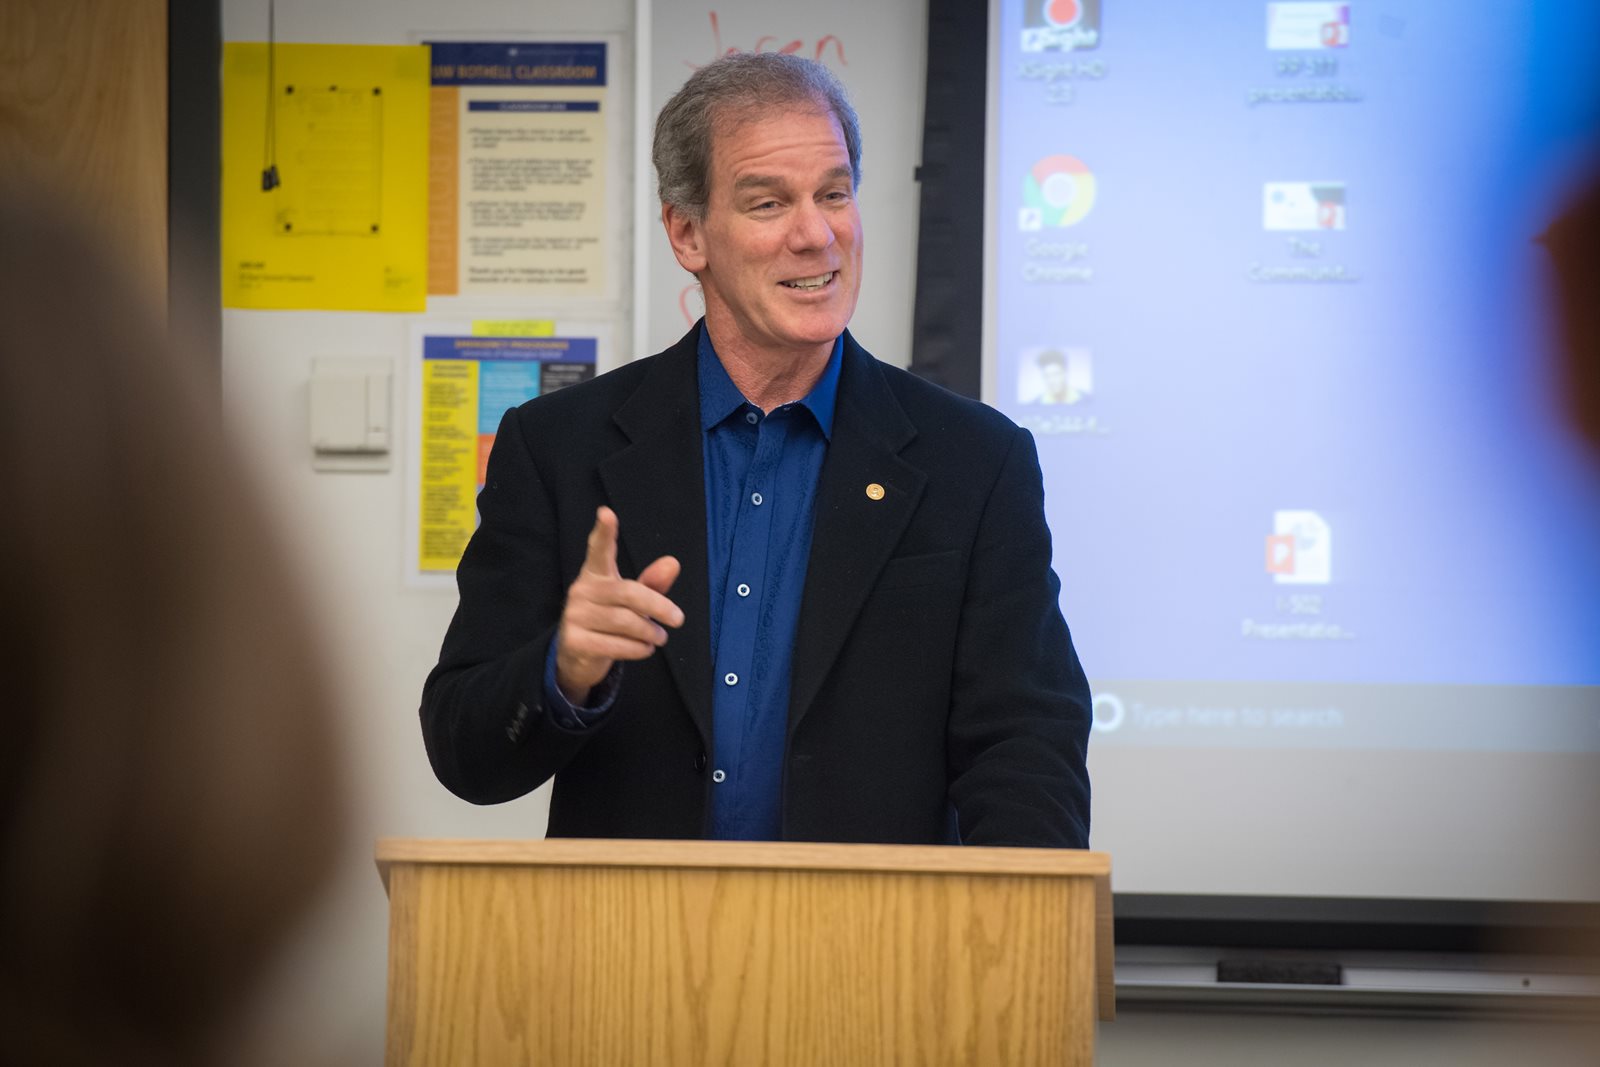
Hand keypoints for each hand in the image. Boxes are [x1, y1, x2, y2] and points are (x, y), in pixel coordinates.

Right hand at [555, 506, 682, 703]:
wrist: (578, 655)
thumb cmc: (610, 619)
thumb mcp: (633, 600)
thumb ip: (652, 584)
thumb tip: (673, 563)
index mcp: (596, 574)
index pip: (599, 549)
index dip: (604, 532)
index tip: (607, 513)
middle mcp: (581, 590)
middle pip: (628, 593)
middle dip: (658, 606)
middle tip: (678, 619)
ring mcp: (574, 615)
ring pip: (625, 622)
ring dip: (650, 632)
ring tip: (660, 637)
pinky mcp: (574, 641)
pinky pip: (615, 645)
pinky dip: (637, 649)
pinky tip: (644, 648)